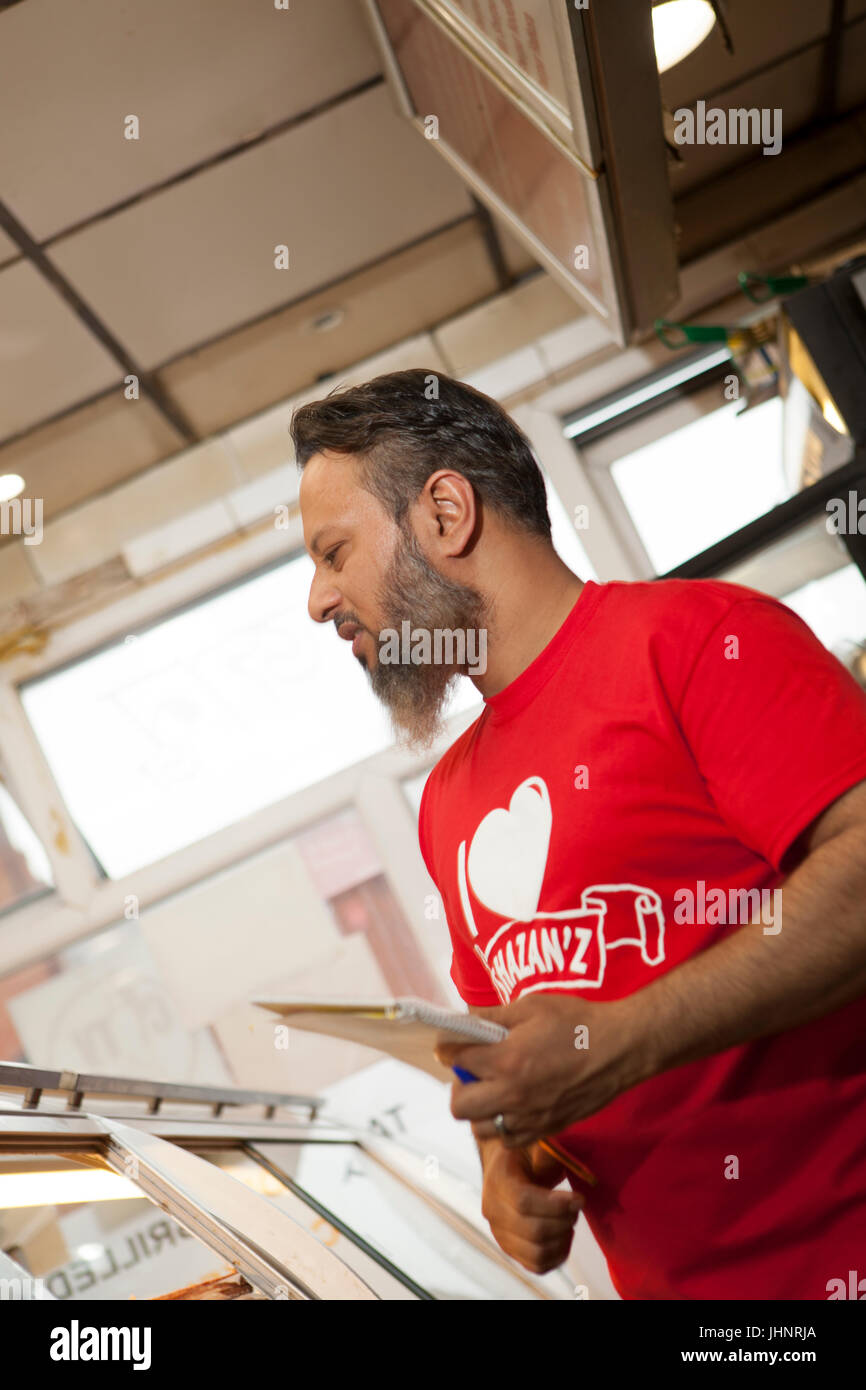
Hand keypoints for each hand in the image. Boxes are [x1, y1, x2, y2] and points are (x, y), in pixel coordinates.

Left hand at [436, 993, 648, 1148]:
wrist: (619, 1049)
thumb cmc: (577, 1022)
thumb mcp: (531, 1006)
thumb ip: (493, 1016)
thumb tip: (466, 1020)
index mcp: (505, 1059)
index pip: (457, 1060)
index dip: (450, 1049)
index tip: (452, 1045)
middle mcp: (512, 1094)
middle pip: (459, 1106)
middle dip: (459, 1086)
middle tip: (473, 1071)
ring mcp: (529, 1117)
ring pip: (481, 1128)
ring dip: (480, 1109)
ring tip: (493, 1089)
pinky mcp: (547, 1129)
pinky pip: (509, 1140)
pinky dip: (503, 1126)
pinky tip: (514, 1106)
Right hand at [479, 1140, 583, 1274]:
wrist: (504, 1165)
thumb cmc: (525, 1151)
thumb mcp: (535, 1143)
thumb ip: (548, 1153)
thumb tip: (568, 1163)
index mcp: (498, 1179)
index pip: (524, 1202)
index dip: (557, 1205)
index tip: (580, 1199)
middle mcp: (493, 1210)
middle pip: (533, 1231)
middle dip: (564, 1221)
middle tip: (577, 1207)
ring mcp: (499, 1233)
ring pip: (537, 1254)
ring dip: (562, 1240)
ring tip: (569, 1220)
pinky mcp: (510, 1249)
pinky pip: (537, 1266)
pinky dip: (558, 1255)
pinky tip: (564, 1234)